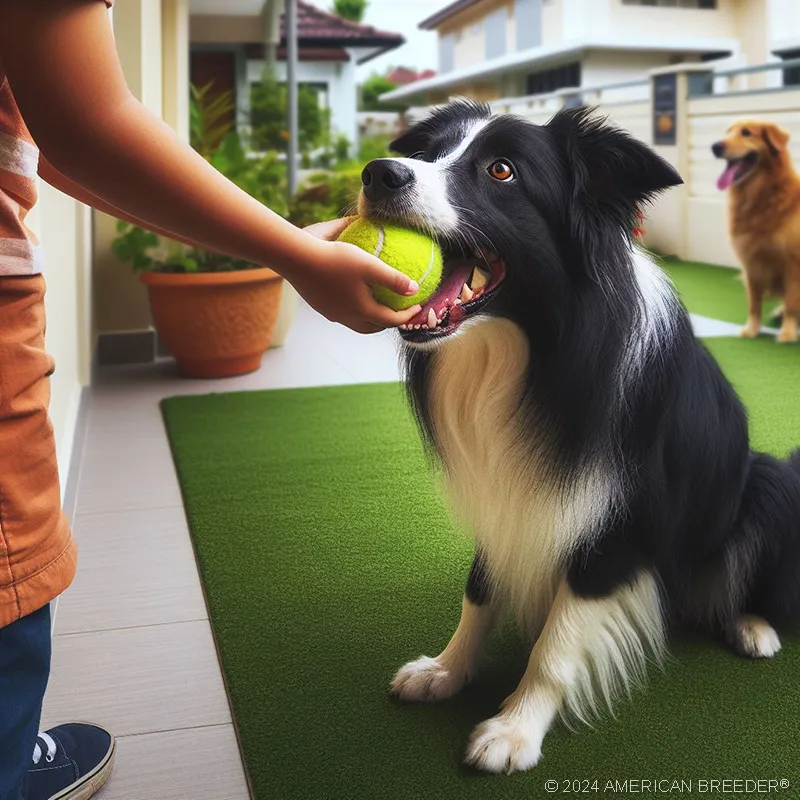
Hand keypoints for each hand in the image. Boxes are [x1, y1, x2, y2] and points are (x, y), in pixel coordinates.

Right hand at [296, 219, 421, 333]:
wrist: (297, 259)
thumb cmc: (335, 259)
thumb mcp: (369, 265)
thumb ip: (393, 278)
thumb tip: (415, 289)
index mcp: (362, 311)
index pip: (391, 320)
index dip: (407, 316)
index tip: (418, 306)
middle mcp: (347, 317)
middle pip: (374, 328)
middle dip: (390, 322)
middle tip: (400, 310)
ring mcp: (332, 314)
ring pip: (357, 323)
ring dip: (371, 319)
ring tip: (378, 305)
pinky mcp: (320, 307)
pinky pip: (343, 313)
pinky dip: (355, 309)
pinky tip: (354, 293)